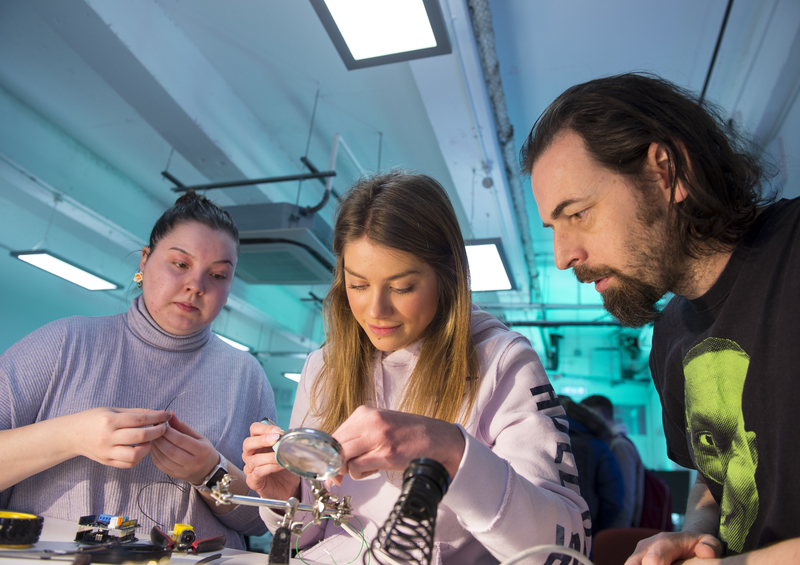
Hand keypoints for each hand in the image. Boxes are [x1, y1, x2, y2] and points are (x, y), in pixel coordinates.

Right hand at [68, 407, 170, 467]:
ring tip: (149, 440)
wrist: (72, 435)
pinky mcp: (106, 461)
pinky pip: (128, 464)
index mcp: (110, 420)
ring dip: (148, 447)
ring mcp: (106, 451)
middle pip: (141, 436)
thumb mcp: (113, 410)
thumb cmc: (95, 418)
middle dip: (158, 432)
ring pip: (135, 455)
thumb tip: (158, 413)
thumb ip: (136, 413)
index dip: (157, 417)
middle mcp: (108, 437)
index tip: (167, 415)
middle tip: (164, 428)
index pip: (140, 419)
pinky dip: (138, 458)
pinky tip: (140, 449)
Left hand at [150, 413, 216, 483]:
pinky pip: (160, 466)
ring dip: (155, 447)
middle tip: (154, 430)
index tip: (161, 424)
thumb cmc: (203, 450)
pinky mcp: (175, 476)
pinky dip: (155, 455)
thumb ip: (183, 426)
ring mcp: (184, 471)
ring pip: (163, 459)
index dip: (168, 431)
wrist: (207, 470)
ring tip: (153, 438)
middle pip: (170, 450)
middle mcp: (193, 463)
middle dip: (159, 439)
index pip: (181, 439)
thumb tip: (170, 414)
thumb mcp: (198, 436)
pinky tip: (154, 447)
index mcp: (202, 450)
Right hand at [242, 420, 300, 500]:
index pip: (254, 430)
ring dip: (269, 456)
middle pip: (247, 443)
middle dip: (262, 440)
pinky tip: (279, 466)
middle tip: (276, 439)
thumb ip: (286, 442)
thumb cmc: (283, 468)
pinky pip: (258, 472)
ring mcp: (250, 468)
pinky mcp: (252, 480)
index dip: (264, 428)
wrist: (286, 487)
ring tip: (280, 456)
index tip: (278, 431)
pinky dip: (270, 467)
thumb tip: (292, 434)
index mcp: (258, 443)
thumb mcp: (286, 452)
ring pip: (254, 459)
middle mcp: (250, 455)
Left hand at [331, 406, 464, 483]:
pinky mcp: (385, 453)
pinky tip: (374, 469)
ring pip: (341, 457)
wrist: (438, 440)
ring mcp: (377, 436)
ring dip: (348, 469)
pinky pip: (355, 467)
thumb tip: (335, 457)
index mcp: (365, 413)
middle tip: (339, 477)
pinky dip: (360, 474)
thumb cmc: (408, 435)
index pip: (333, 436)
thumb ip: (358, 437)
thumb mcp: (380, 427)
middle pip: (334, 446)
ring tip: (367, 468)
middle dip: (334, 465)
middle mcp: (368, 421)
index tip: (330, 467)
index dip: (328, 455)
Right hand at [624, 531, 722, 564]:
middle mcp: (647, 545)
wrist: (686, 539)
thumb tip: (707, 553)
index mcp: (665, 541)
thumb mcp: (710, 543)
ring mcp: (638, 552)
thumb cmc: (699, 545)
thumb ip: (710, 546)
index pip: (654, 560)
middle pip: (634, 564)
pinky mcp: (635, 560)